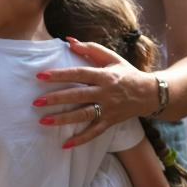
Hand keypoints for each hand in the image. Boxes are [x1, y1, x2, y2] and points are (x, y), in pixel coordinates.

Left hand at [34, 38, 154, 147]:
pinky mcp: (111, 121)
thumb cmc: (127, 73)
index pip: (79, 73)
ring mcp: (109, 108)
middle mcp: (106, 92)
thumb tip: (69, 41)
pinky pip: (94, 132)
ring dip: (63, 118)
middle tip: (37, 102)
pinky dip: (81, 139)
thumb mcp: (113, 58)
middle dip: (57, 99)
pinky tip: (65, 144)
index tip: (41, 76)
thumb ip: (91, 49)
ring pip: (84, 114)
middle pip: (78, 95)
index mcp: (105, 75)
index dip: (60, 75)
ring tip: (43, 121)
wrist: (150, 93)